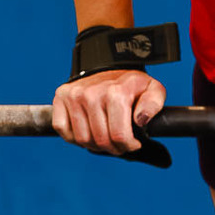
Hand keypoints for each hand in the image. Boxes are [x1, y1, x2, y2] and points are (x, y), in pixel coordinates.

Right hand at [51, 68, 166, 155]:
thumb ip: (154, 104)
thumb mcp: (152, 90)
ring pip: (82, 139)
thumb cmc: (131, 84)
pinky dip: (73, 137)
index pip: (119, 136)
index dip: (128, 146)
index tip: (133, 143)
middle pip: (100, 140)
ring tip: (104, 138)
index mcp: (116, 93)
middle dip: (113, 148)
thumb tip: (141, 120)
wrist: (109, 67)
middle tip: (119, 144)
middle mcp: (92, 94)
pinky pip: (62, 129)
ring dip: (94, 145)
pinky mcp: (61, 97)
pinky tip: (87, 131)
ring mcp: (74, 95)